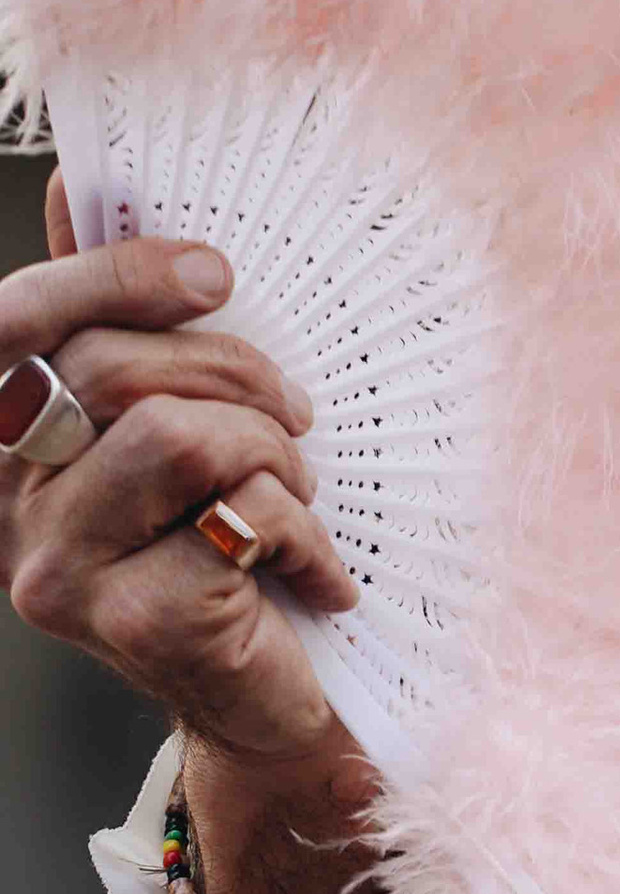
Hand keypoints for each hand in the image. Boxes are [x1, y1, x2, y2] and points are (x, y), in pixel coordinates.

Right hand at [3, 174, 375, 893]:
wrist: (281, 713)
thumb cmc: (239, 552)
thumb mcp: (188, 422)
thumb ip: (128, 319)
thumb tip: (81, 180)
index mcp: (15, 447)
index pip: (8, 327)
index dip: (106, 273)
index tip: (214, 271)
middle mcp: (13, 510)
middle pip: (114, 370)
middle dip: (238, 373)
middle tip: (296, 421)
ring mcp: (62, 574)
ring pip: (177, 437)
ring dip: (272, 456)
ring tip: (298, 502)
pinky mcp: (133, 625)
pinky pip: (236, 517)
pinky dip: (304, 534)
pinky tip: (316, 578)